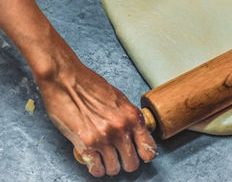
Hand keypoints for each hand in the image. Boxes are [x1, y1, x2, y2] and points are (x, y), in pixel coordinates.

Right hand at [36, 52, 156, 176]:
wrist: (66, 79)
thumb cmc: (90, 85)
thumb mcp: (119, 99)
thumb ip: (128, 118)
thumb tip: (135, 133)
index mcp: (132, 116)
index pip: (148, 149)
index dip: (144, 155)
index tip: (140, 154)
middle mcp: (121, 129)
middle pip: (132, 164)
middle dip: (126, 162)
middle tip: (120, 157)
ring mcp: (103, 138)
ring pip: (114, 169)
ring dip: (110, 166)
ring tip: (106, 158)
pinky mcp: (85, 144)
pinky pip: (96, 169)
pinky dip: (96, 168)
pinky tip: (95, 162)